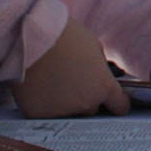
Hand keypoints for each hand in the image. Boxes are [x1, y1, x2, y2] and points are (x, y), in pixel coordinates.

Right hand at [11, 19, 128, 117]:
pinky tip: (38, 87)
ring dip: (65, 103)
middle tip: (73, 81)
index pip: (120, 106)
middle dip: (86, 98)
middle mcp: (86, 104)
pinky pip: (45, 113)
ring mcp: (62, 111)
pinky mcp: (38, 114)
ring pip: (69, 112)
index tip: (113, 101)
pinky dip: (44, 104)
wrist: (31, 37)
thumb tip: (98, 74)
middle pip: (92, 108)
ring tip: (53, 82)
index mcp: (104, 87)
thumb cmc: (64, 35)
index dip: (117, 103)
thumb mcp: (94, 46)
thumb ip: (100, 66)